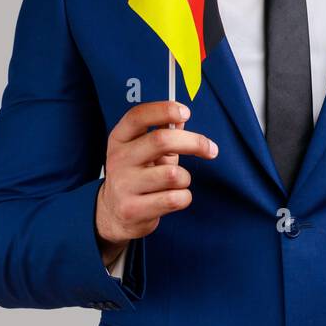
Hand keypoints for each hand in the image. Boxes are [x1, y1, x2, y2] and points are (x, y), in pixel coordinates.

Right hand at [95, 101, 218, 259]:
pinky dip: (183, 198)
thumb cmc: (137, 177)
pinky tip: (173, 198)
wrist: (114, 215)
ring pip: (173, 175)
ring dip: (185, 178)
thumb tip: (181, 117)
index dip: (164, 110)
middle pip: (162, 140)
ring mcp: (123, 185)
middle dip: (194, 142)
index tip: (186, 112)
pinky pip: (175, 199)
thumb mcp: (144, 151)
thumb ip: (161, 133)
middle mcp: (118, 160)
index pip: (138, 116)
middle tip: (211, 149)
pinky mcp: (132, 209)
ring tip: (175, 184)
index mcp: (119, 139)